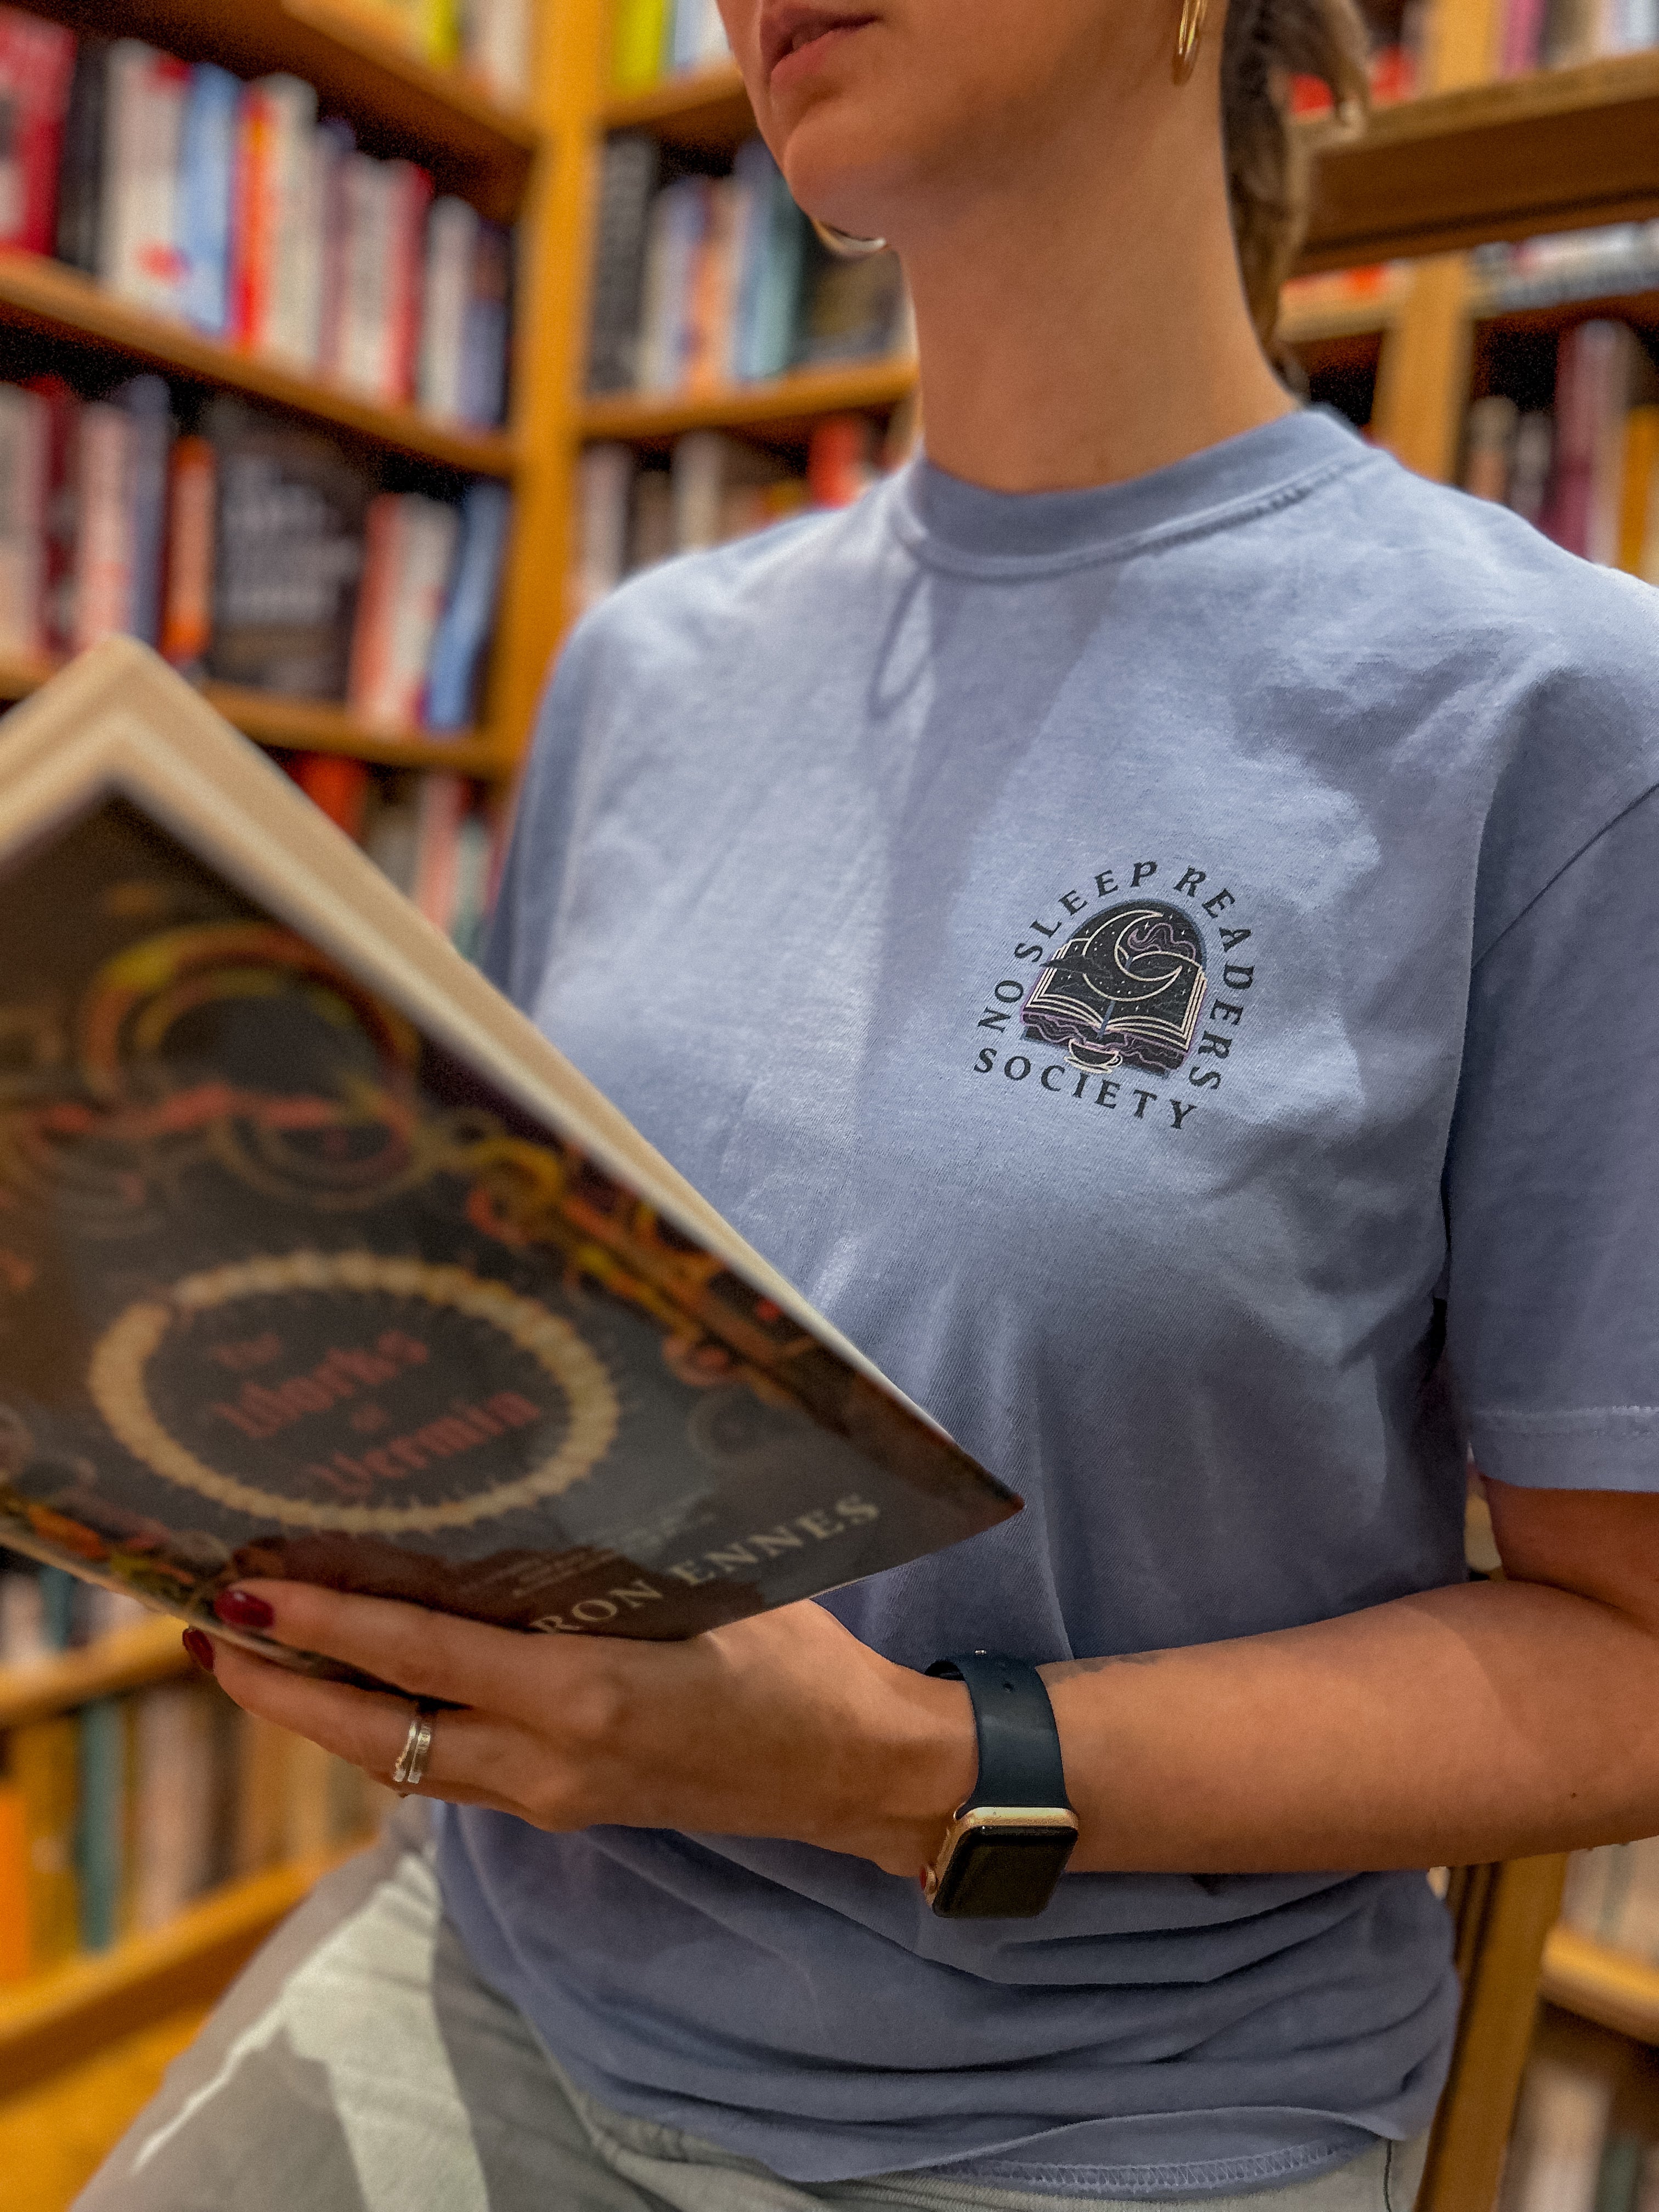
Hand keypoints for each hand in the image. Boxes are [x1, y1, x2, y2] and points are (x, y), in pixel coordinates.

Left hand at [203, 1585, 977, 1879]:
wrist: (853, 1772)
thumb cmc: (796, 1657)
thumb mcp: (706, 1588)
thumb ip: (603, 1567)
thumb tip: (507, 1513)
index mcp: (585, 1694)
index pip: (422, 1657)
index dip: (327, 1627)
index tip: (247, 1595)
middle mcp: (551, 1759)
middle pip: (381, 1736)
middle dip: (285, 1690)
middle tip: (206, 1639)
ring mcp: (553, 1797)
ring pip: (402, 1764)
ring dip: (324, 1718)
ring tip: (257, 1664)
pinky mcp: (565, 1810)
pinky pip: (449, 1776)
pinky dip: (388, 1735)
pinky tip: (361, 1697)